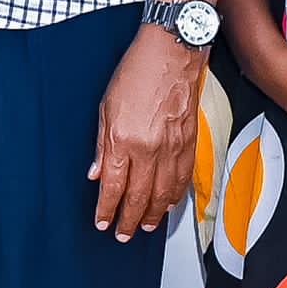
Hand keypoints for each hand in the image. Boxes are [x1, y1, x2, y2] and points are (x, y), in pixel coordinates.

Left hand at [89, 28, 202, 237]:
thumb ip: (102, 145)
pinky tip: (168, 204)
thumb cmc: (137, 72)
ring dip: (152, 214)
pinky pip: (182, 178)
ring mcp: (172, 148)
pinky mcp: (189, 143)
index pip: (113, 186)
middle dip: (128, 219)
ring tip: (145, 226)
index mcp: (124, 140)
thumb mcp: (106, 106)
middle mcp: (149, 149)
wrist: (172, 52)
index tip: (103, 222)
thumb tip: (97, 173)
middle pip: (138, 196)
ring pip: (163, 193)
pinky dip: (174, 196)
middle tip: (123, 234)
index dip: (107, 209)